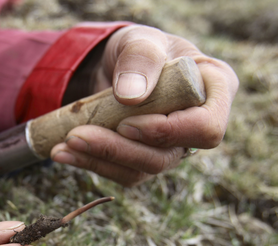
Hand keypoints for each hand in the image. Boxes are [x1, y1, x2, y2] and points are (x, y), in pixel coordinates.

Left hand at [51, 24, 238, 185]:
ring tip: (62, 145)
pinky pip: (121, 172)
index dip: (169, 132)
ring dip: (98, 160)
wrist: (118, 66)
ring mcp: (172, 148)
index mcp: (215, 91)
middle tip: (76, 136)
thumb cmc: (140, 50)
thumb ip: (140, 60)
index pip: (206, 128)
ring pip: (140, 170)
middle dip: (118, 150)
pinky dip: (89, 163)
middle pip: (166, 156)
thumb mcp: (140, 41)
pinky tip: (62, 152)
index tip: (129, 122)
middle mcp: (197, 126)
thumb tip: (130, 97)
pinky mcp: (145, 160)